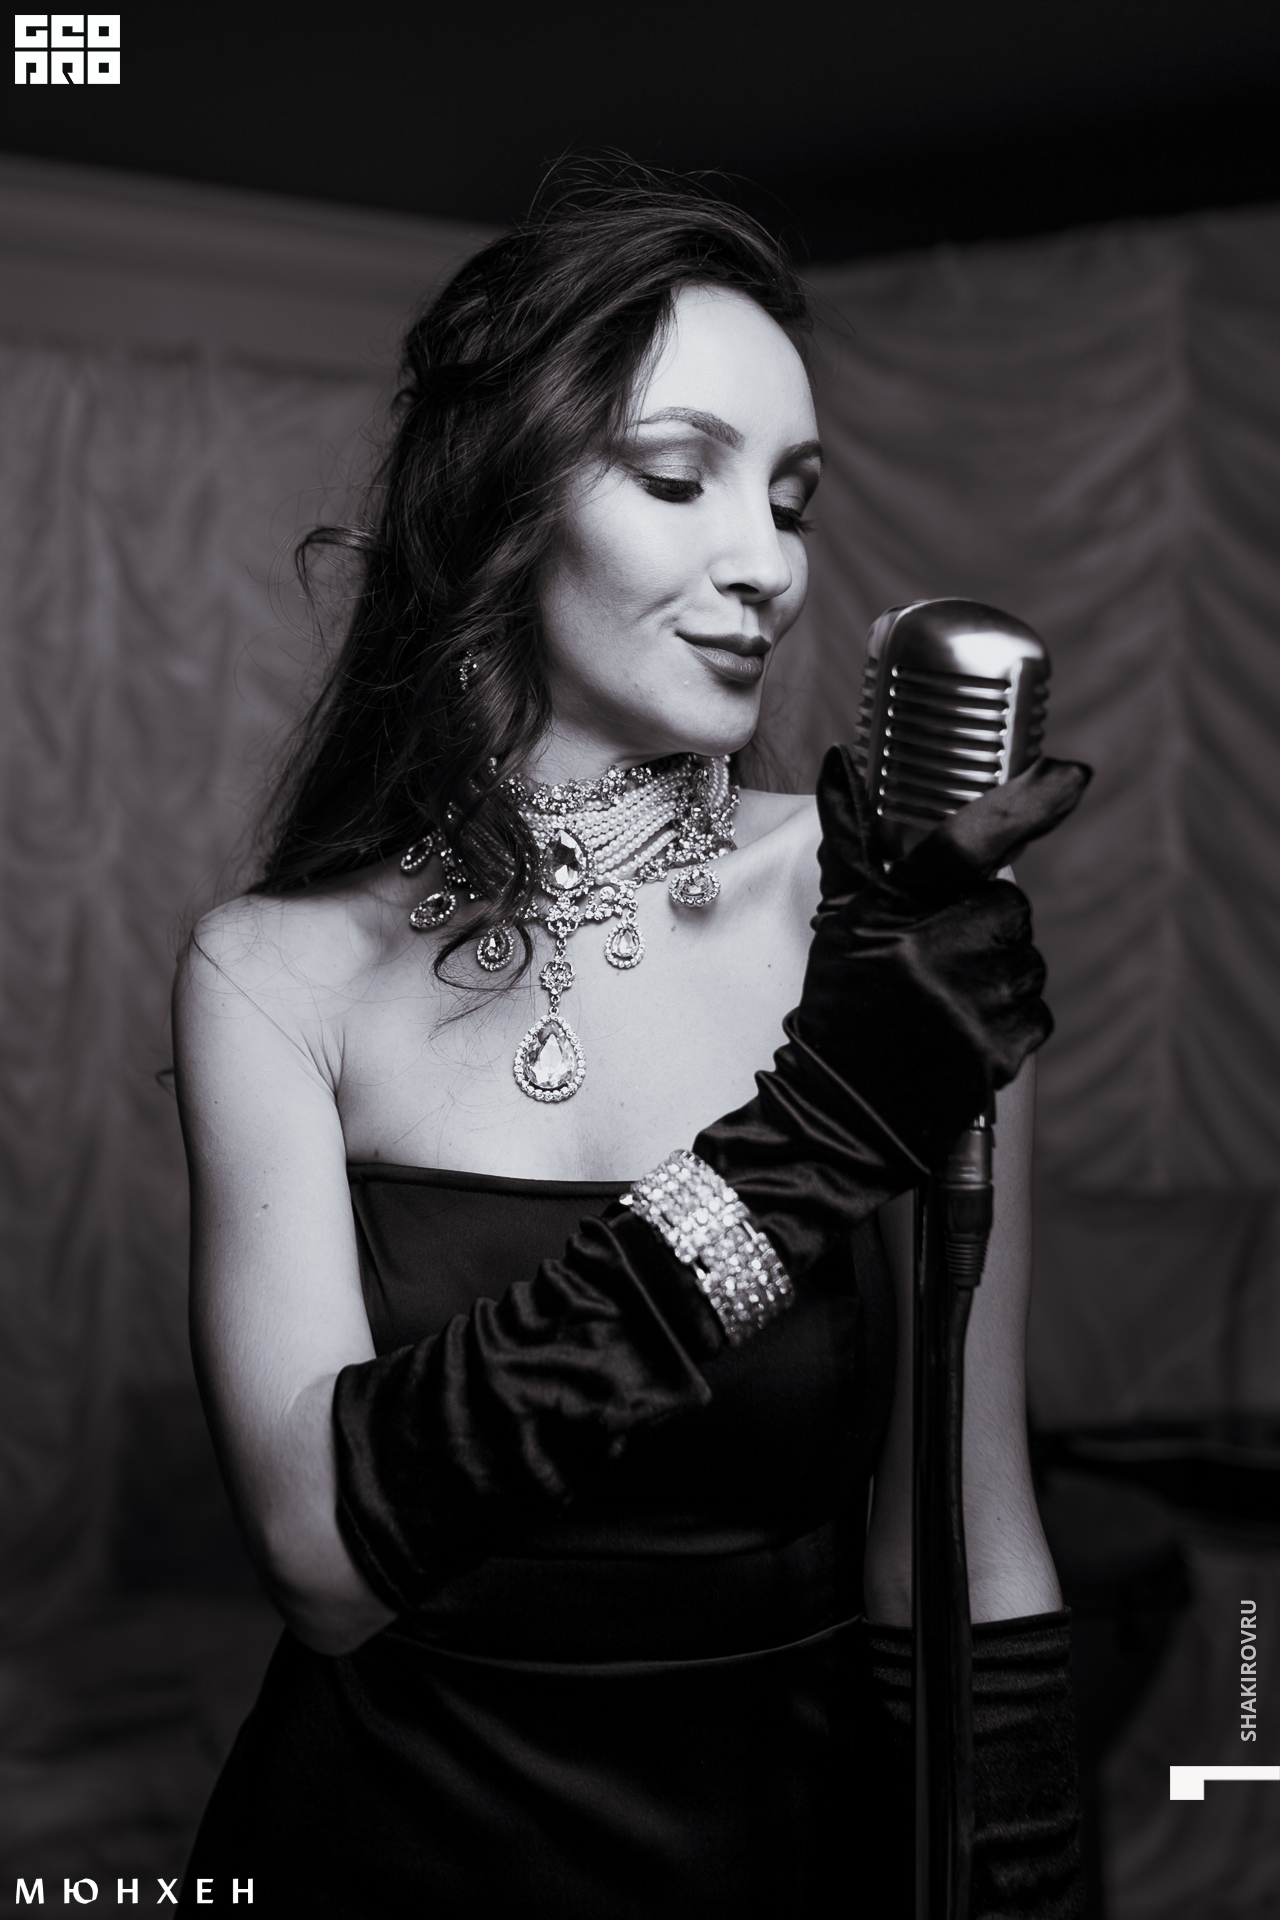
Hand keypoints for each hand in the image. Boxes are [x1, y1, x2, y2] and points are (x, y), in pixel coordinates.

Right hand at [790, 746, 1091, 1170]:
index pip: (965, 846)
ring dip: (999, 971)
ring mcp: (974, 1007)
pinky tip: (964, 1032)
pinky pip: (1037, 1011)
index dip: (1025, 805)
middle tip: (936, 957)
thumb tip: (839, 761)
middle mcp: (938, 957)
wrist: (841, 1111)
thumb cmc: (842, 1005)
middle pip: (1008, 906)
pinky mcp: (1002, 1052)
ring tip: (946, 1001)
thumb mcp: (840, 919)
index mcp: (896, 916)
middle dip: (983, 923)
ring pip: (1027, 959)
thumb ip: (849, 842)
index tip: (1073, 772)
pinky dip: (1010, 1019)